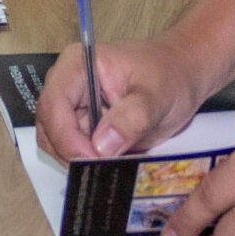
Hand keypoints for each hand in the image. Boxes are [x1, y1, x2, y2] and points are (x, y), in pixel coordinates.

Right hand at [36, 37, 203, 162]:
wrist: (184, 75)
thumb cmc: (172, 74)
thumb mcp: (157, 96)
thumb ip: (131, 119)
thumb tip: (101, 147)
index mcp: (78, 65)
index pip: (54, 105)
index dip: (67, 137)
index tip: (93, 159)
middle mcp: (68, 85)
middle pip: (49, 128)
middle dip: (71, 153)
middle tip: (101, 170)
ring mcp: (74, 107)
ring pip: (58, 144)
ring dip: (79, 162)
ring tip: (110, 169)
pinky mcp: (84, 127)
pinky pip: (75, 151)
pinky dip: (88, 164)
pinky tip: (110, 168)